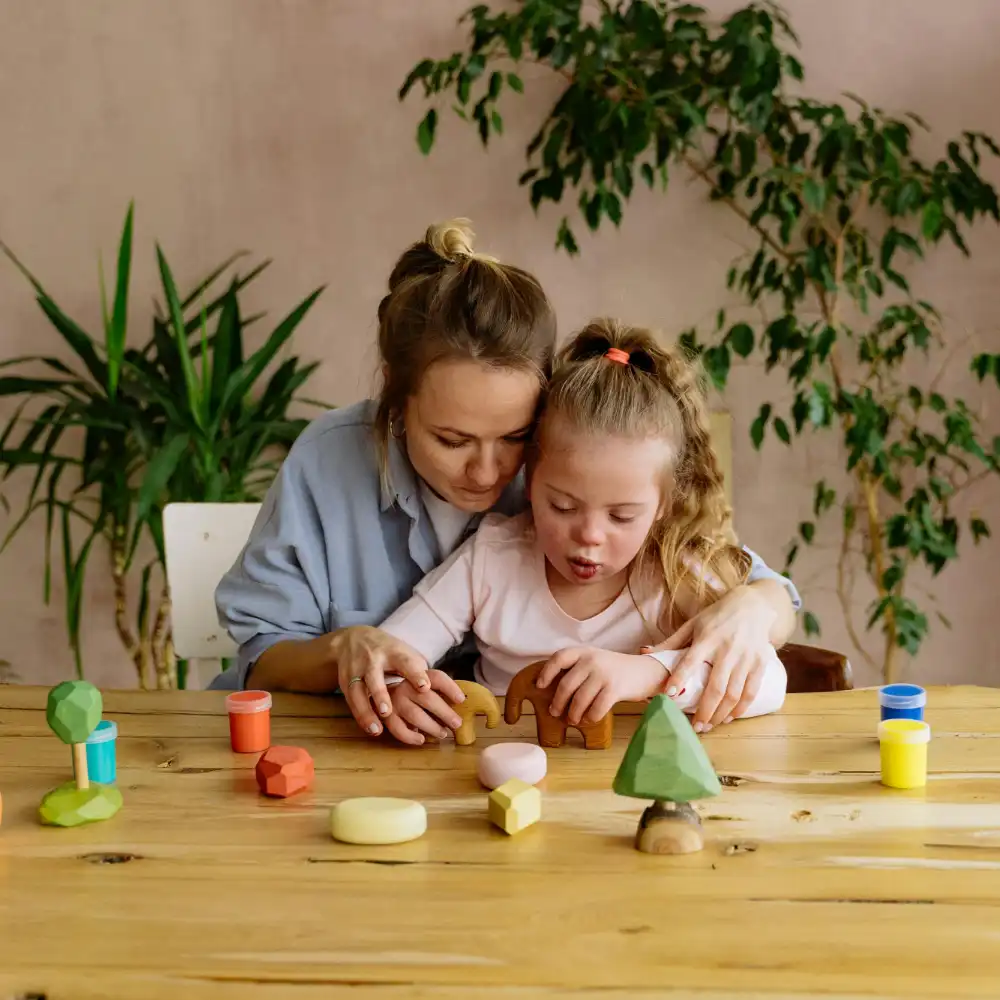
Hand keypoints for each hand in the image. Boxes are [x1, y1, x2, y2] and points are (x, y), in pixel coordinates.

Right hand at [333, 626, 433, 736]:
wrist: (353, 640)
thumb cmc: (390, 652)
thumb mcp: (407, 654)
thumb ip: (423, 673)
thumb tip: (454, 698)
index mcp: (394, 652)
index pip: (406, 662)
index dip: (415, 674)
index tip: (424, 687)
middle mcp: (373, 661)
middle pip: (376, 679)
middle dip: (381, 696)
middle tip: (389, 712)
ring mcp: (357, 672)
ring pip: (358, 692)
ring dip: (367, 711)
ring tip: (378, 729)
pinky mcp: (346, 683)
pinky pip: (352, 701)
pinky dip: (360, 716)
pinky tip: (372, 730)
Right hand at [383, 669, 466, 745]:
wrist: (381, 693)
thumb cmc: (413, 693)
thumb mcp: (426, 687)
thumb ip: (441, 693)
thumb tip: (464, 706)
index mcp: (418, 676)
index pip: (437, 678)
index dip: (450, 688)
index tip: (461, 699)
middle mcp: (405, 686)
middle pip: (428, 698)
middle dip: (444, 712)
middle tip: (457, 723)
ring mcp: (394, 701)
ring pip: (415, 715)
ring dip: (431, 726)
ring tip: (443, 733)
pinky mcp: (386, 716)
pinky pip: (398, 729)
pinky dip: (411, 737)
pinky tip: (422, 740)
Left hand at [536, 647, 666, 726]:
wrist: (644, 671)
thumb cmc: (614, 669)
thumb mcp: (595, 660)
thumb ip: (577, 668)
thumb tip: (553, 689)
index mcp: (584, 652)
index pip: (559, 658)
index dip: (547, 672)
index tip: (540, 686)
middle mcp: (592, 660)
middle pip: (566, 685)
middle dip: (558, 702)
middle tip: (555, 712)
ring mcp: (603, 674)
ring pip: (579, 700)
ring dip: (573, 714)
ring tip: (572, 719)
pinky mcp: (615, 689)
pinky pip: (596, 708)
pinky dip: (590, 717)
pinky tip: (589, 719)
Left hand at [642, 585, 776, 730]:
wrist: (752, 606)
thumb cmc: (716, 617)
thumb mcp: (692, 624)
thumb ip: (671, 642)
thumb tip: (644, 652)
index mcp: (707, 638)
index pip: (690, 661)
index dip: (679, 679)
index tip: (668, 696)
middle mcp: (727, 649)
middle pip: (715, 687)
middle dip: (704, 710)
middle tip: (695, 728)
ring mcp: (745, 658)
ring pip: (733, 693)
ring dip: (721, 714)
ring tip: (709, 726)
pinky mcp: (760, 663)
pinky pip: (750, 691)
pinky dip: (740, 708)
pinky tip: (729, 717)